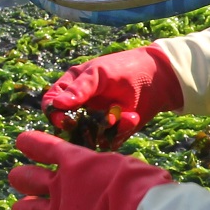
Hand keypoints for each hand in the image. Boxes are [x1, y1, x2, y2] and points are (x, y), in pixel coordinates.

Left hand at [7, 130, 172, 209]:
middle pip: (27, 179)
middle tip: (17, 178)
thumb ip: (105, 170)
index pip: (45, 148)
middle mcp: (61, 185)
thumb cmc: (139, 184)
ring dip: (23, 208)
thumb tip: (108, 175)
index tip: (22, 142)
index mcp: (75, 162)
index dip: (31, 144)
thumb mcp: (121, 165)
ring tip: (19, 209)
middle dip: (21, 178)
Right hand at [40, 45, 183, 147]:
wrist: (158, 78)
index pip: (51, 104)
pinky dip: (121, 131)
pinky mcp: (112, 133)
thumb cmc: (125, 68)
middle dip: (80, 129)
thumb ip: (79, 89)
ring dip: (106, 129)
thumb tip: (55, 105)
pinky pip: (109, 141)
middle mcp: (80, 107)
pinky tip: (133, 117)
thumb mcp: (100, 73)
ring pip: (89, 137)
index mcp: (71, 88)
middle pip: (67, 127)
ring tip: (125, 115)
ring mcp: (95, 121)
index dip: (54, 114)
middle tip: (98, 123)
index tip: (64, 121)